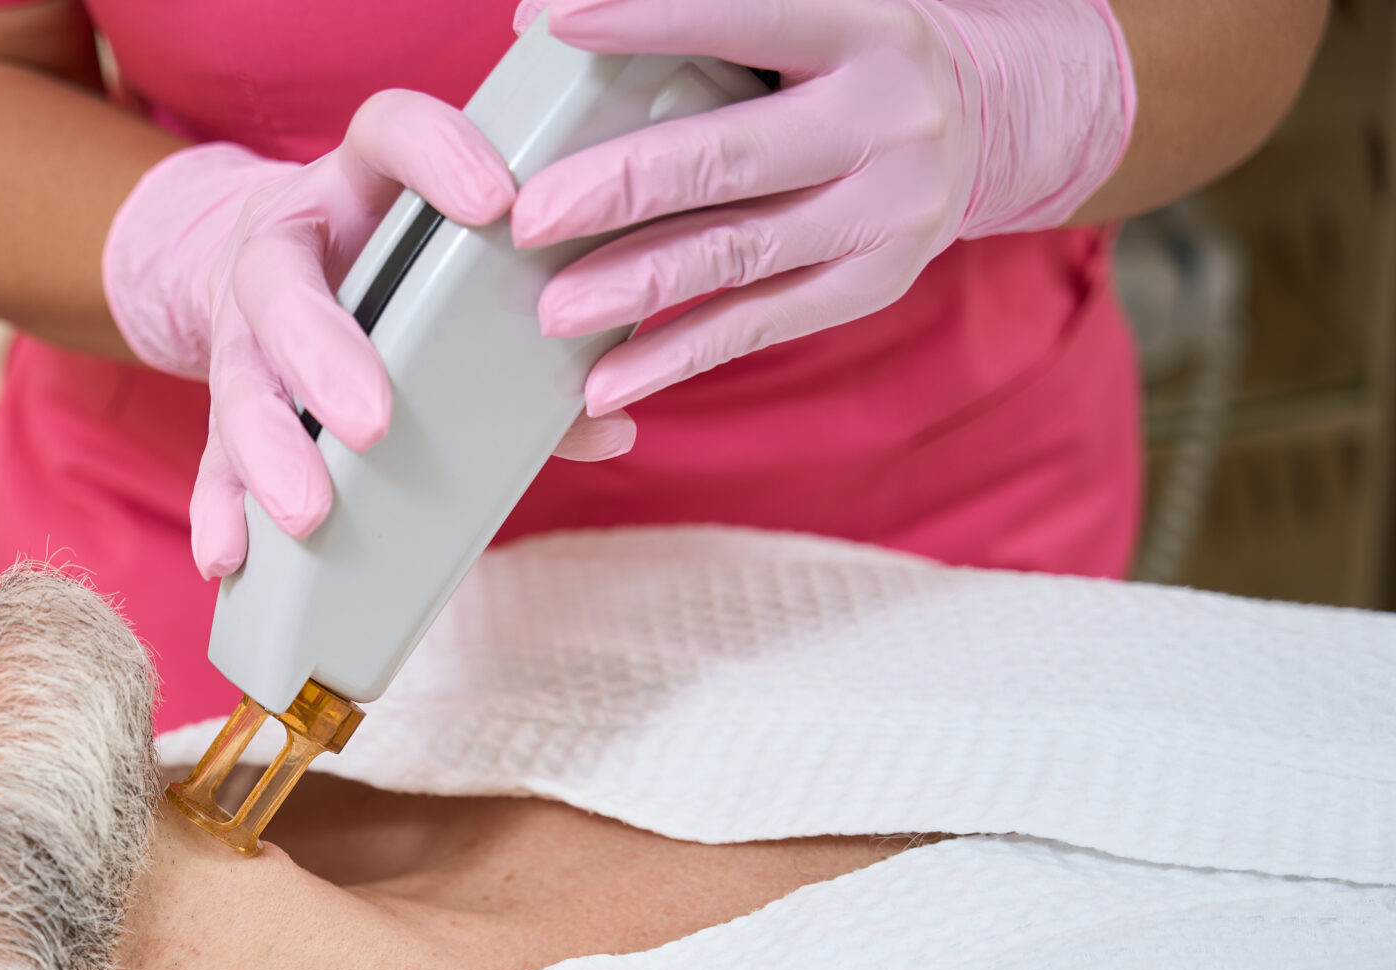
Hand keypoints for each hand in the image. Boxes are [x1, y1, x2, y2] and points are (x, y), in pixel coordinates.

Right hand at [103, 94, 637, 580]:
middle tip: (373, 425)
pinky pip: (211, 456)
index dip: (437, 157)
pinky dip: (219, 509)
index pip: (388, 134)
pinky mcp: (224, 400)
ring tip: (307, 512)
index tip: (493, 204)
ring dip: (271, 448)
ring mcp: (242, 328)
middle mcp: (284, 247)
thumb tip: (610, 423)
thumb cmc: (396, 264)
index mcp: (356, 184)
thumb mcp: (452, 263)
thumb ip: (526, 329)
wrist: (270, 261)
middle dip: (324, 356)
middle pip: (283, 288)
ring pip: (239, 380)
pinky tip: (228, 556)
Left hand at [510, 0, 1133, 413]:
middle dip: (623, 187)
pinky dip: (674, 357)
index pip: (746, 16)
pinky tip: (604, 383)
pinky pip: (758, 327)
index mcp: (858, 27)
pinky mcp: (872, 284)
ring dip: (637, 288)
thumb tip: (540, 21)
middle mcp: (882, 116)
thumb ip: (705, 22)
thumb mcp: (804, 19)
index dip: (654, 19)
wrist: (989, 122)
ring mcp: (884, 210)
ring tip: (553, 313)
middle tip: (530, 219)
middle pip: (732, 157)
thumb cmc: (844, 62)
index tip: (560, 25)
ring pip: (740, 253)